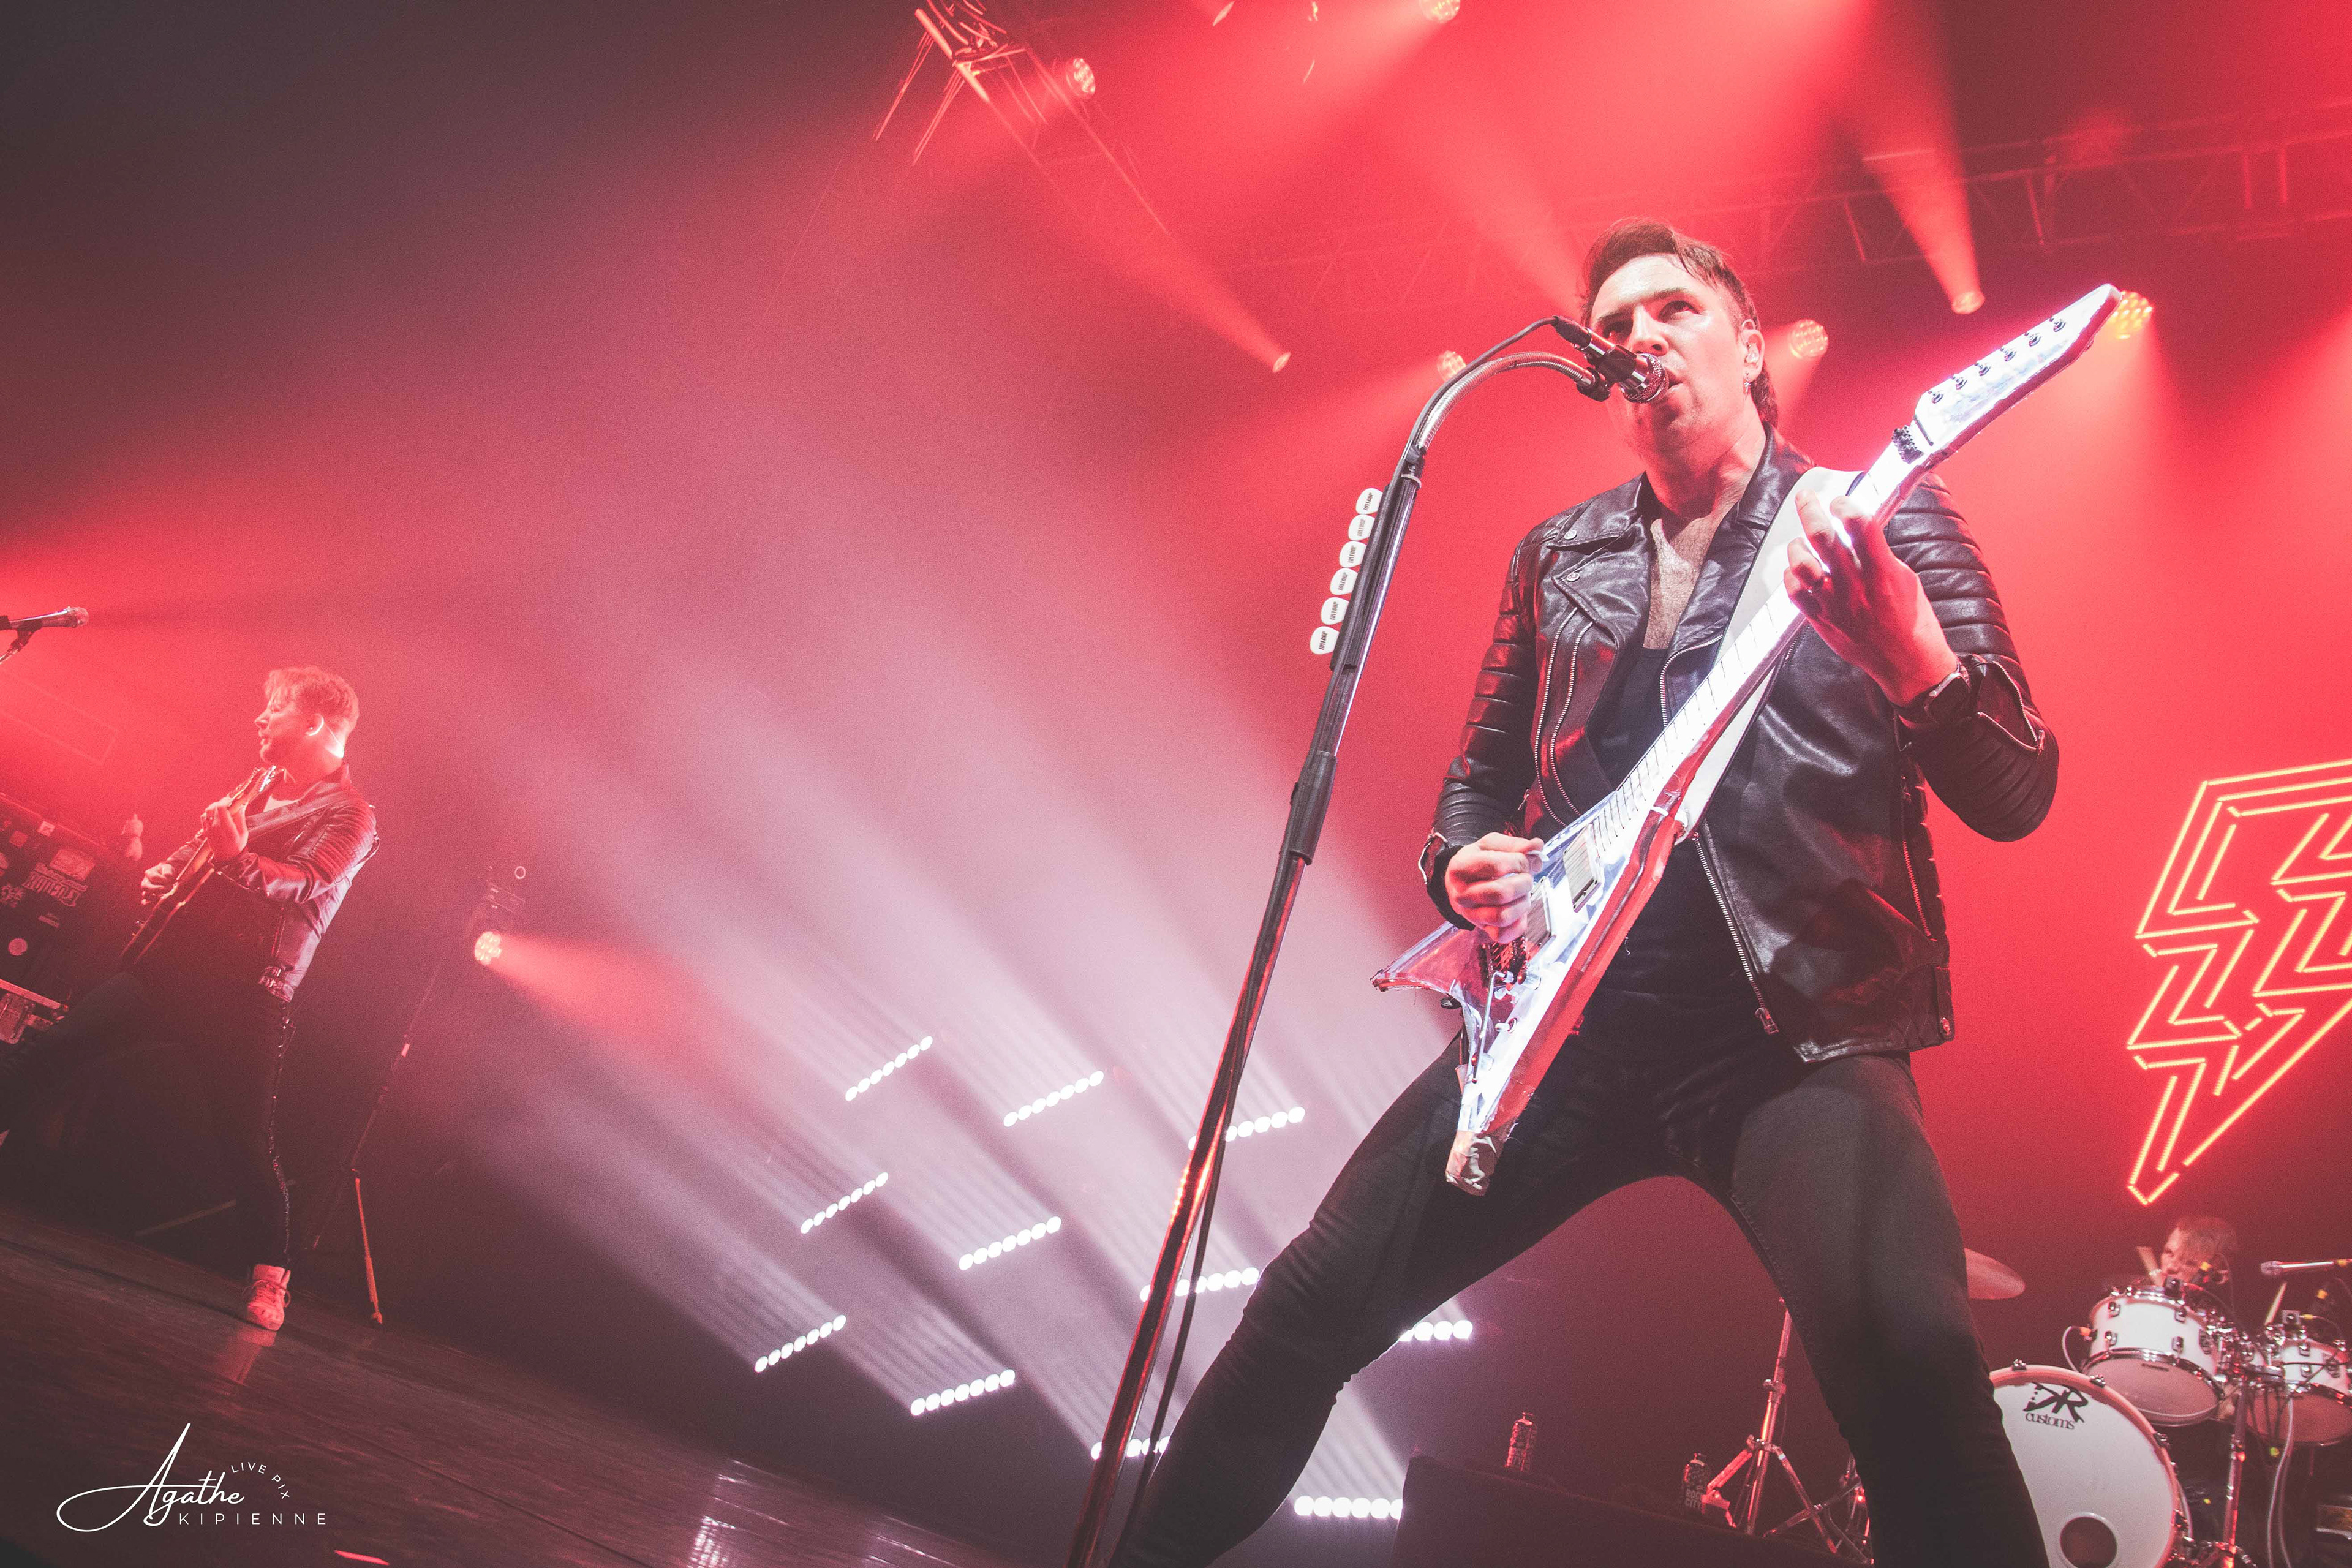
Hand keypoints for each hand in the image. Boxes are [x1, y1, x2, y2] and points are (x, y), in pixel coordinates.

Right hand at [138, 861, 174, 906]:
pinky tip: (155, 905)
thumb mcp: (168, 868)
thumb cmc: (166, 871)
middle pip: (145, 886)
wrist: (166, 876)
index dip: (161, 879)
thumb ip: (167, 872)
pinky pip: (145, 902)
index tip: (169, 881)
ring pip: (145, 895)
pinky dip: (148, 904)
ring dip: (154, 897)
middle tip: (165, 889)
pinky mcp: (149, 897)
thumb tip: (167, 877)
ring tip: (163, 896)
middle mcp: (145, 882)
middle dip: (155, 889)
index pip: (153, 877)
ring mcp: (146, 890)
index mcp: (149, 873)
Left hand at [199, 795, 248, 860]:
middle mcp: (215, 827)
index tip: (233, 799)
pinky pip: (204, 816)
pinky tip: (216, 813)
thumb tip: (240, 806)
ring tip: (224, 807)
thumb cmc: (237, 845)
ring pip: (208, 810)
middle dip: (223, 801)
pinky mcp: (205, 830)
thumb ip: (240, 818)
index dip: (226, 800)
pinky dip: (209, 812)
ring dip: (215, 805)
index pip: (221, 808)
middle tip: (231, 801)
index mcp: (227, 828)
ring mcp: (209, 828)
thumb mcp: (244, 833)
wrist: (225, 857)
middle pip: (214, 807)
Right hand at [1445, 832, 1543, 943]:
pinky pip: (1503, 935)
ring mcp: (1471, 914)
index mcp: (1461, 868)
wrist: (1460, 883)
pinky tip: (1519, 910)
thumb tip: (1536, 846)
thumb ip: (1514, 844)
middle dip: (1523, 883)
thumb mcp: (1490, 845)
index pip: (1497, 866)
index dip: (1519, 862)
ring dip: (1522, 904)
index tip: (1524, 860)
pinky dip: (1518, 924)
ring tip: (1523, 894)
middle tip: (1526, 878)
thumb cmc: (1477, 862)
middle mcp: (1462, 894)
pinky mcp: (1482, 929)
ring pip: (1502, 916)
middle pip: (1501, 893)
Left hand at [1784, 489, 1957, 705]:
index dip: (1846, 506)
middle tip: (1806, 499)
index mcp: (1882, 573)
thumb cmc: (1912, 623)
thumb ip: (1881, 557)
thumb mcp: (1907, 580)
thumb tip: (1861, 535)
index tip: (1840, 501)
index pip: (1860, 527)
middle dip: (1810, 511)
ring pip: (1802, 565)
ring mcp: (1835, 605)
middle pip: (1823, 538)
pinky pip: (1795, 594)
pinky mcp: (1822, 622)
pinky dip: (1791, 577)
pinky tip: (1796, 571)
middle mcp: (1855, 586)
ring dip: (1797, 547)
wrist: (1907, 663)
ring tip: (1800, 541)